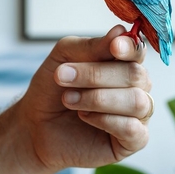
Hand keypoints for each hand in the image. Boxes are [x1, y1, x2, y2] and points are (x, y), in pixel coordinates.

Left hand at [17, 25, 151, 172]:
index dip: (130, 48)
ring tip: (69, 99)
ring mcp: (138, 115)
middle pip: (135, 75)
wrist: (35, 124)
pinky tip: (84, 116)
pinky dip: (106, 120)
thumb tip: (121, 32)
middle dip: (96, 75)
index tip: (114, 47)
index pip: (138, 51)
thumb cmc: (53, 88)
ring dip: (99, 98)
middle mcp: (137, 87)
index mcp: (124, 63)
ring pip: (137, 102)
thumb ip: (92, 46)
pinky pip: (133, 129)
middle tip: (63, 76)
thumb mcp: (64, 57)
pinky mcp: (133, 141)